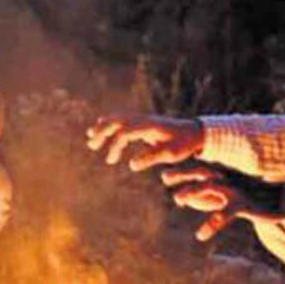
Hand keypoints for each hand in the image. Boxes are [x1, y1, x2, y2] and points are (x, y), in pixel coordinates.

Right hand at [86, 114, 203, 170]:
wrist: (194, 132)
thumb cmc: (183, 144)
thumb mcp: (170, 154)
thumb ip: (151, 158)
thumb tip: (131, 165)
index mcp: (149, 126)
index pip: (125, 132)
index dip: (115, 145)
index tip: (110, 160)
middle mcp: (143, 119)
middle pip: (117, 121)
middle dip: (102, 132)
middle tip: (91, 146)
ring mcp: (143, 119)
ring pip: (118, 119)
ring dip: (103, 127)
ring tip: (90, 137)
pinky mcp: (143, 123)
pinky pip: (123, 121)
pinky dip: (111, 125)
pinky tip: (101, 127)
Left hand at [161, 165, 284, 240]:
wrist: (281, 201)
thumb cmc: (252, 195)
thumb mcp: (231, 191)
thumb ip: (209, 193)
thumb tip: (184, 196)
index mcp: (222, 174)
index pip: (198, 167)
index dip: (181, 170)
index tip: (163, 175)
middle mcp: (225, 179)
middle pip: (199, 172)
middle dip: (181, 173)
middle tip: (164, 177)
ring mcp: (233, 190)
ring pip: (208, 187)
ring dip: (192, 191)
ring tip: (179, 199)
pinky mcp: (242, 205)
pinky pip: (222, 215)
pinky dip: (210, 226)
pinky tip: (201, 236)